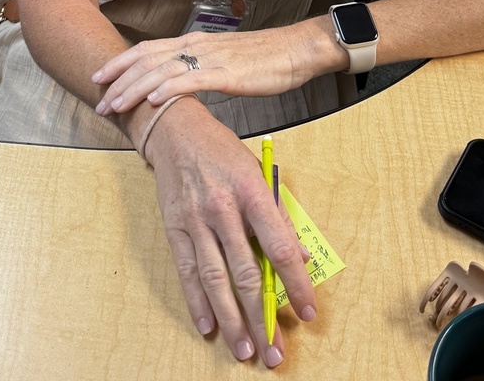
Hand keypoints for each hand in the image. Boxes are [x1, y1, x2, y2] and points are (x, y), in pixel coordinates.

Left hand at [92, 18, 343, 114]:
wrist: (295, 51)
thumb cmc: (263, 59)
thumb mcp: (223, 61)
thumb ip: (198, 69)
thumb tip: (177, 85)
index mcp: (194, 43)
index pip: (147, 49)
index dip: (120, 62)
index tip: (98, 78)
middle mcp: (196, 45)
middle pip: (146, 60)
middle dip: (118, 80)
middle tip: (98, 101)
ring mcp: (210, 57)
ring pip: (161, 70)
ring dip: (134, 88)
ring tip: (115, 104)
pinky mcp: (226, 72)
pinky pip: (191, 79)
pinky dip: (167, 89)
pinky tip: (152, 100)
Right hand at [146, 100, 316, 366]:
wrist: (177, 131)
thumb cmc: (223, 152)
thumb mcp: (258, 174)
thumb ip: (278, 216)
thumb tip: (301, 256)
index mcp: (253, 192)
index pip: (280, 247)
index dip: (296, 282)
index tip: (308, 310)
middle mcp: (224, 208)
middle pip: (247, 272)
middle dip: (263, 316)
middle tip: (274, 350)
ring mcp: (196, 219)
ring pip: (216, 279)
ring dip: (231, 319)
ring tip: (244, 349)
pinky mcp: (175, 227)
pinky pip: (187, 271)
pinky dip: (197, 302)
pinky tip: (208, 326)